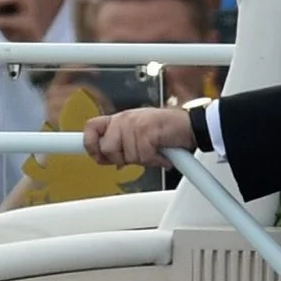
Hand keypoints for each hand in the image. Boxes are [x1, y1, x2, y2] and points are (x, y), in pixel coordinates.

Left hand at [83, 102, 197, 167]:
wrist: (190, 126)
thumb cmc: (165, 131)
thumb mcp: (138, 134)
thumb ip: (121, 144)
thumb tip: (106, 160)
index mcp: (119, 119)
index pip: (91, 127)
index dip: (89, 145)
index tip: (94, 155)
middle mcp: (124, 119)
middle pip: (107, 148)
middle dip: (122, 159)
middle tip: (139, 156)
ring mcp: (135, 124)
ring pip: (126, 156)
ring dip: (143, 160)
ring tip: (154, 152)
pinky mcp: (147, 131)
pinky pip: (143, 156)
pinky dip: (155, 160)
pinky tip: (162, 154)